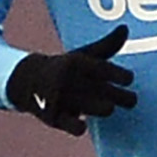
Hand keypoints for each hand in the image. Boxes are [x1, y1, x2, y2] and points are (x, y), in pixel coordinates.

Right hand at [4, 24, 135, 134]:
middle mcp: (69, 80)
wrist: (26, 81)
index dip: (123, 76)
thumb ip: (108, 45)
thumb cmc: (66, 68)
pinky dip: (81, 127)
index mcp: (76, 63)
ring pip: (101, 109)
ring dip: (107, 108)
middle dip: (126, 98)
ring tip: (108, 106)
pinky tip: (83, 122)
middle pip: (110, 93)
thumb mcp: (83, 54)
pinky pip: (76, 128)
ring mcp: (62, 99)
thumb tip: (126, 28)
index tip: (128, 79)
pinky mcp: (54, 117)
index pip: (107, 69)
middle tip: (130, 99)